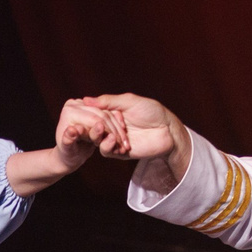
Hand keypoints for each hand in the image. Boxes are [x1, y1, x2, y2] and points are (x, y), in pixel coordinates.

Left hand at [56, 97, 121, 161]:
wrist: (68, 154)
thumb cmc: (67, 154)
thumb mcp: (67, 149)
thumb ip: (68, 139)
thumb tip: (73, 130)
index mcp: (69, 110)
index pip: (93, 118)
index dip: (107, 131)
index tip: (118, 144)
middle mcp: (75, 104)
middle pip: (102, 115)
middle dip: (114, 131)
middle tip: (124, 147)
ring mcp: (84, 104)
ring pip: (108, 114)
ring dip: (118, 130)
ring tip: (125, 146)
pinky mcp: (91, 108)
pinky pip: (109, 114)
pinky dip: (118, 126)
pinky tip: (124, 139)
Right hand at [66, 92, 189, 186]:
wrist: (167, 130)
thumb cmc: (152, 112)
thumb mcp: (129, 101)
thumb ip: (108, 101)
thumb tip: (85, 99)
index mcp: (111, 112)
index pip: (92, 112)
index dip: (89, 111)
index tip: (84, 108)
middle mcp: (111, 126)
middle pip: (91, 126)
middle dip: (91, 123)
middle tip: (92, 120)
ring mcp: (114, 139)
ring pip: (95, 139)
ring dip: (97, 134)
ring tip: (101, 129)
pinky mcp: (119, 152)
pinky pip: (105, 151)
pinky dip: (106, 145)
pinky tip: (113, 138)